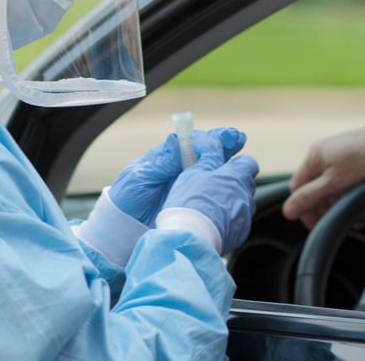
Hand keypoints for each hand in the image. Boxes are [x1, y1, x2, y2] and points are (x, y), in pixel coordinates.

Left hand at [109, 127, 246, 224]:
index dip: (210, 137)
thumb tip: (178, 140)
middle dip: (225, 145)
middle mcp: (180, 170)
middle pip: (207, 153)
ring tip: (243, 161)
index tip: (226, 135)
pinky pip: (209, 193)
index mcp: (167, 159)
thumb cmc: (126, 198)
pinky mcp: (190, 203)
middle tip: (240, 139)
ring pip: (212, 172)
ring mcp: (187, 186)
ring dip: (227, 165)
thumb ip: (162, 162)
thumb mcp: (141, 176)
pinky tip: (235, 188)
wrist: (121, 228)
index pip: (192, 142)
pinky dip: (222, 189)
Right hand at [157, 132, 257, 253]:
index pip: (248, 162)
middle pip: (246, 183)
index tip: (223, 166)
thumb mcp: (194, 172)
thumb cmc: (190, 202)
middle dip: (232, 183)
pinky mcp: (240, 233)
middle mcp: (246, 195)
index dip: (236, 163)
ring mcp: (245, 216)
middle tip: (211, 186)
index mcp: (237, 176)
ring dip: (230, 202)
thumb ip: (208, 157)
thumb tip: (213, 142)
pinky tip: (210, 222)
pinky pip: (237, 221)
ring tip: (208, 207)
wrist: (191, 238)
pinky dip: (227, 219)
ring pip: (242, 203)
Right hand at [282, 120, 364, 228]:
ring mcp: (337, 150)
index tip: (315, 224)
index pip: (297, 188)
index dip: (304, 208)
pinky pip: (340, 175)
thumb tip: (287, 211)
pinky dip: (345, 189)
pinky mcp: (351, 152)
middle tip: (334, 219)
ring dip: (335, 200)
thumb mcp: (334, 184)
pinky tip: (357, 195)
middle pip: (313, 186)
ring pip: (328, 182)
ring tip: (351, 210)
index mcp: (313, 156)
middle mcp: (322, 151)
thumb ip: (309, 198)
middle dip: (323, 206)